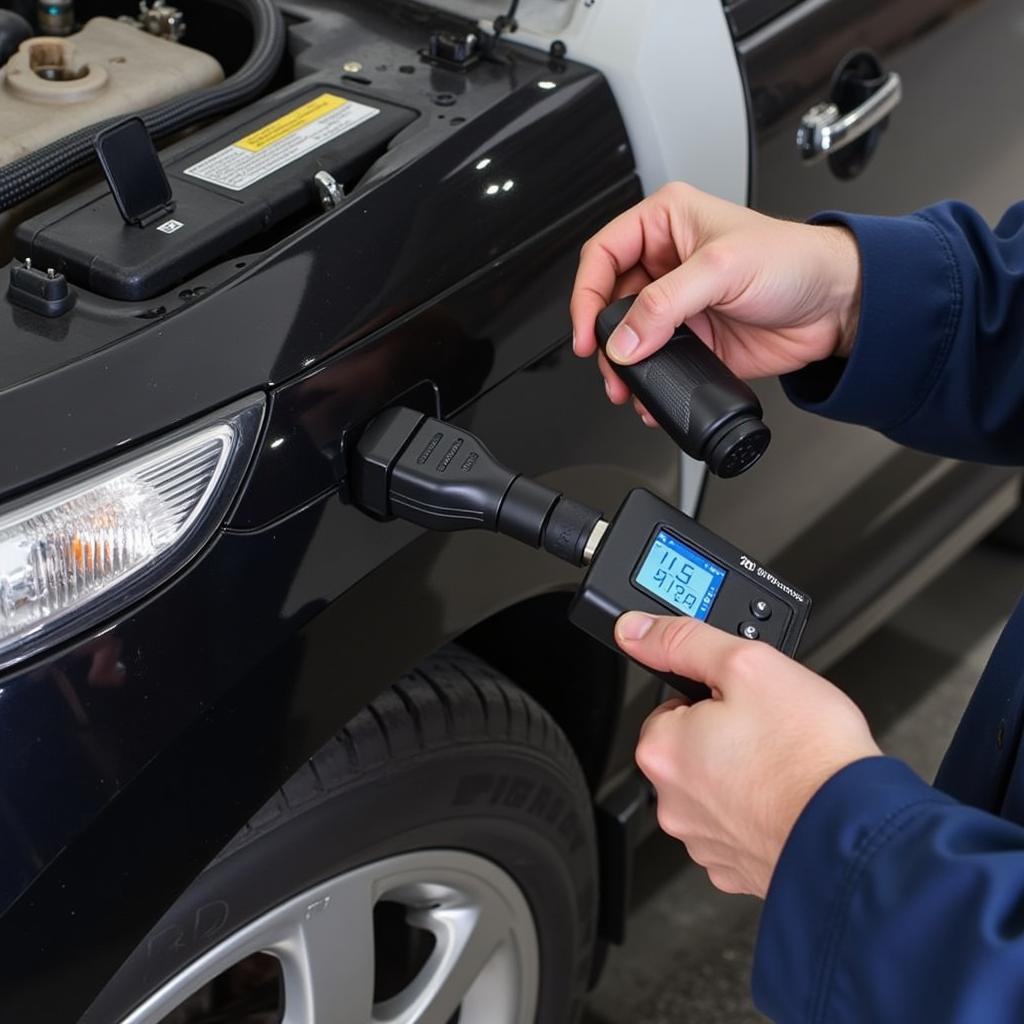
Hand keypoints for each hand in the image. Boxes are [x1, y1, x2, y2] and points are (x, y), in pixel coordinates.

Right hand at [570, 182, 861, 425]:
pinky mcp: (692, 339)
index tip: (587, 332)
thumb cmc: (796, 261)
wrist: (836, 307)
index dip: (586, 294)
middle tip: (610, 366)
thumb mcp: (722, 269)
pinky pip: (656, 364)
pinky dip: (649, 383)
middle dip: (604, 338)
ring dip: (623, 366)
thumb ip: (666, 304)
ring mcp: (678, 304)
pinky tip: (651, 394)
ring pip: (628, 338)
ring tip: (626, 387)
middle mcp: (667, 262)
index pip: (603, 255)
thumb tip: (625, 341)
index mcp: (666, 223)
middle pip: (609, 302)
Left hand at [617, 611, 880, 896]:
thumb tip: (636, 630)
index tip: (745, 702)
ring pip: (719, 790)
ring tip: (786, 767)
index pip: (671, 706)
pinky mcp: (738, 870)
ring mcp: (704, 841)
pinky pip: (743, 828)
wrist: (858, 835)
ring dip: (746, 777)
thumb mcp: (747, 664)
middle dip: (728, 736)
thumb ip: (684, 642)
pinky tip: (791, 801)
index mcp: (662, 750)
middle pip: (693, 750)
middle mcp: (672, 802)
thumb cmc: (809, 754)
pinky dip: (763, 815)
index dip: (714, 696)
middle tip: (772, 732)